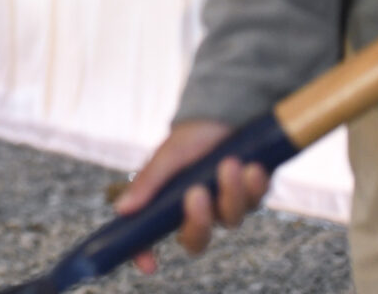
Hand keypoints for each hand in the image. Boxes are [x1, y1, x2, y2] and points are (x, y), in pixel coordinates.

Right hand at [115, 121, 270, 272]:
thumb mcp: (166, 157)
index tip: (149, 263)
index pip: (152, 238)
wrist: (224, 115)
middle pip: (196, 240)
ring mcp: (226, 207)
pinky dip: (254, 185)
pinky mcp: (253, 197)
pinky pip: (256, 202)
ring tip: (231, 163)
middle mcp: (197, 213)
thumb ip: (147, 184)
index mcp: (168, 206)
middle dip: (198, 221)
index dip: (146, 253)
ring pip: (230, 219)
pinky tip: (252, 167)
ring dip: (231, 192)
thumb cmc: (189, 138)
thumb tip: (121, 210)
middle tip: (198, 192)